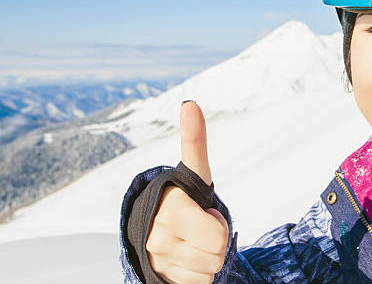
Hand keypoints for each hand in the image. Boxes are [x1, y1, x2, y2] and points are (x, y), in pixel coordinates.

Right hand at [146, 101, 228, 283]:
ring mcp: (159, 262)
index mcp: (171, 212)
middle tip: (198, 227)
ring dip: (206, 257)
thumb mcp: (193, 172)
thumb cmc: (182, 196)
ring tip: (190, 241)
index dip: (218, 225)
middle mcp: (159, 239)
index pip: (219, 237)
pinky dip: (197, 274)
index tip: (203, 216)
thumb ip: (194, 141)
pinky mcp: (163, 280)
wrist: (152, 226)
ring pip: (208, 272)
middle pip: (217, 255)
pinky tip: (185, 258)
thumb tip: (190, 104)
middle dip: (214, 241)